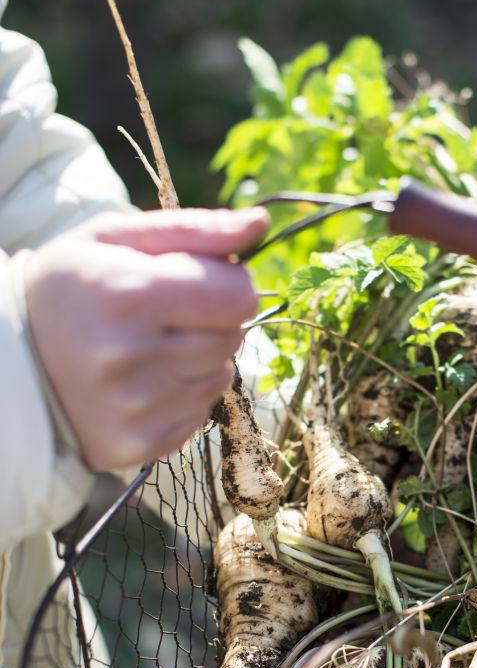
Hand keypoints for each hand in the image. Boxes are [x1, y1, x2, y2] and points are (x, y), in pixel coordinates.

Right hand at [24, 206, 267, 470]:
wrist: (8, 360)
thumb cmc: (69, 286)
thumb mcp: (113, 238)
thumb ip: (194, 230)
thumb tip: (260, 223)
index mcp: (127, 293)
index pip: (238, 296)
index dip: (229, 282)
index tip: (200, 277)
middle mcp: (132, 355)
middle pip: (234, 336)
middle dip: (213, 318)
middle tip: (166, 313)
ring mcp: (136, 407)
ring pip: (221, 375)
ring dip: (201, 357)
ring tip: (150, 346)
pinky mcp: (139, 444)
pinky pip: (200, 413)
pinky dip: (184, 394)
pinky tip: (143, 380)